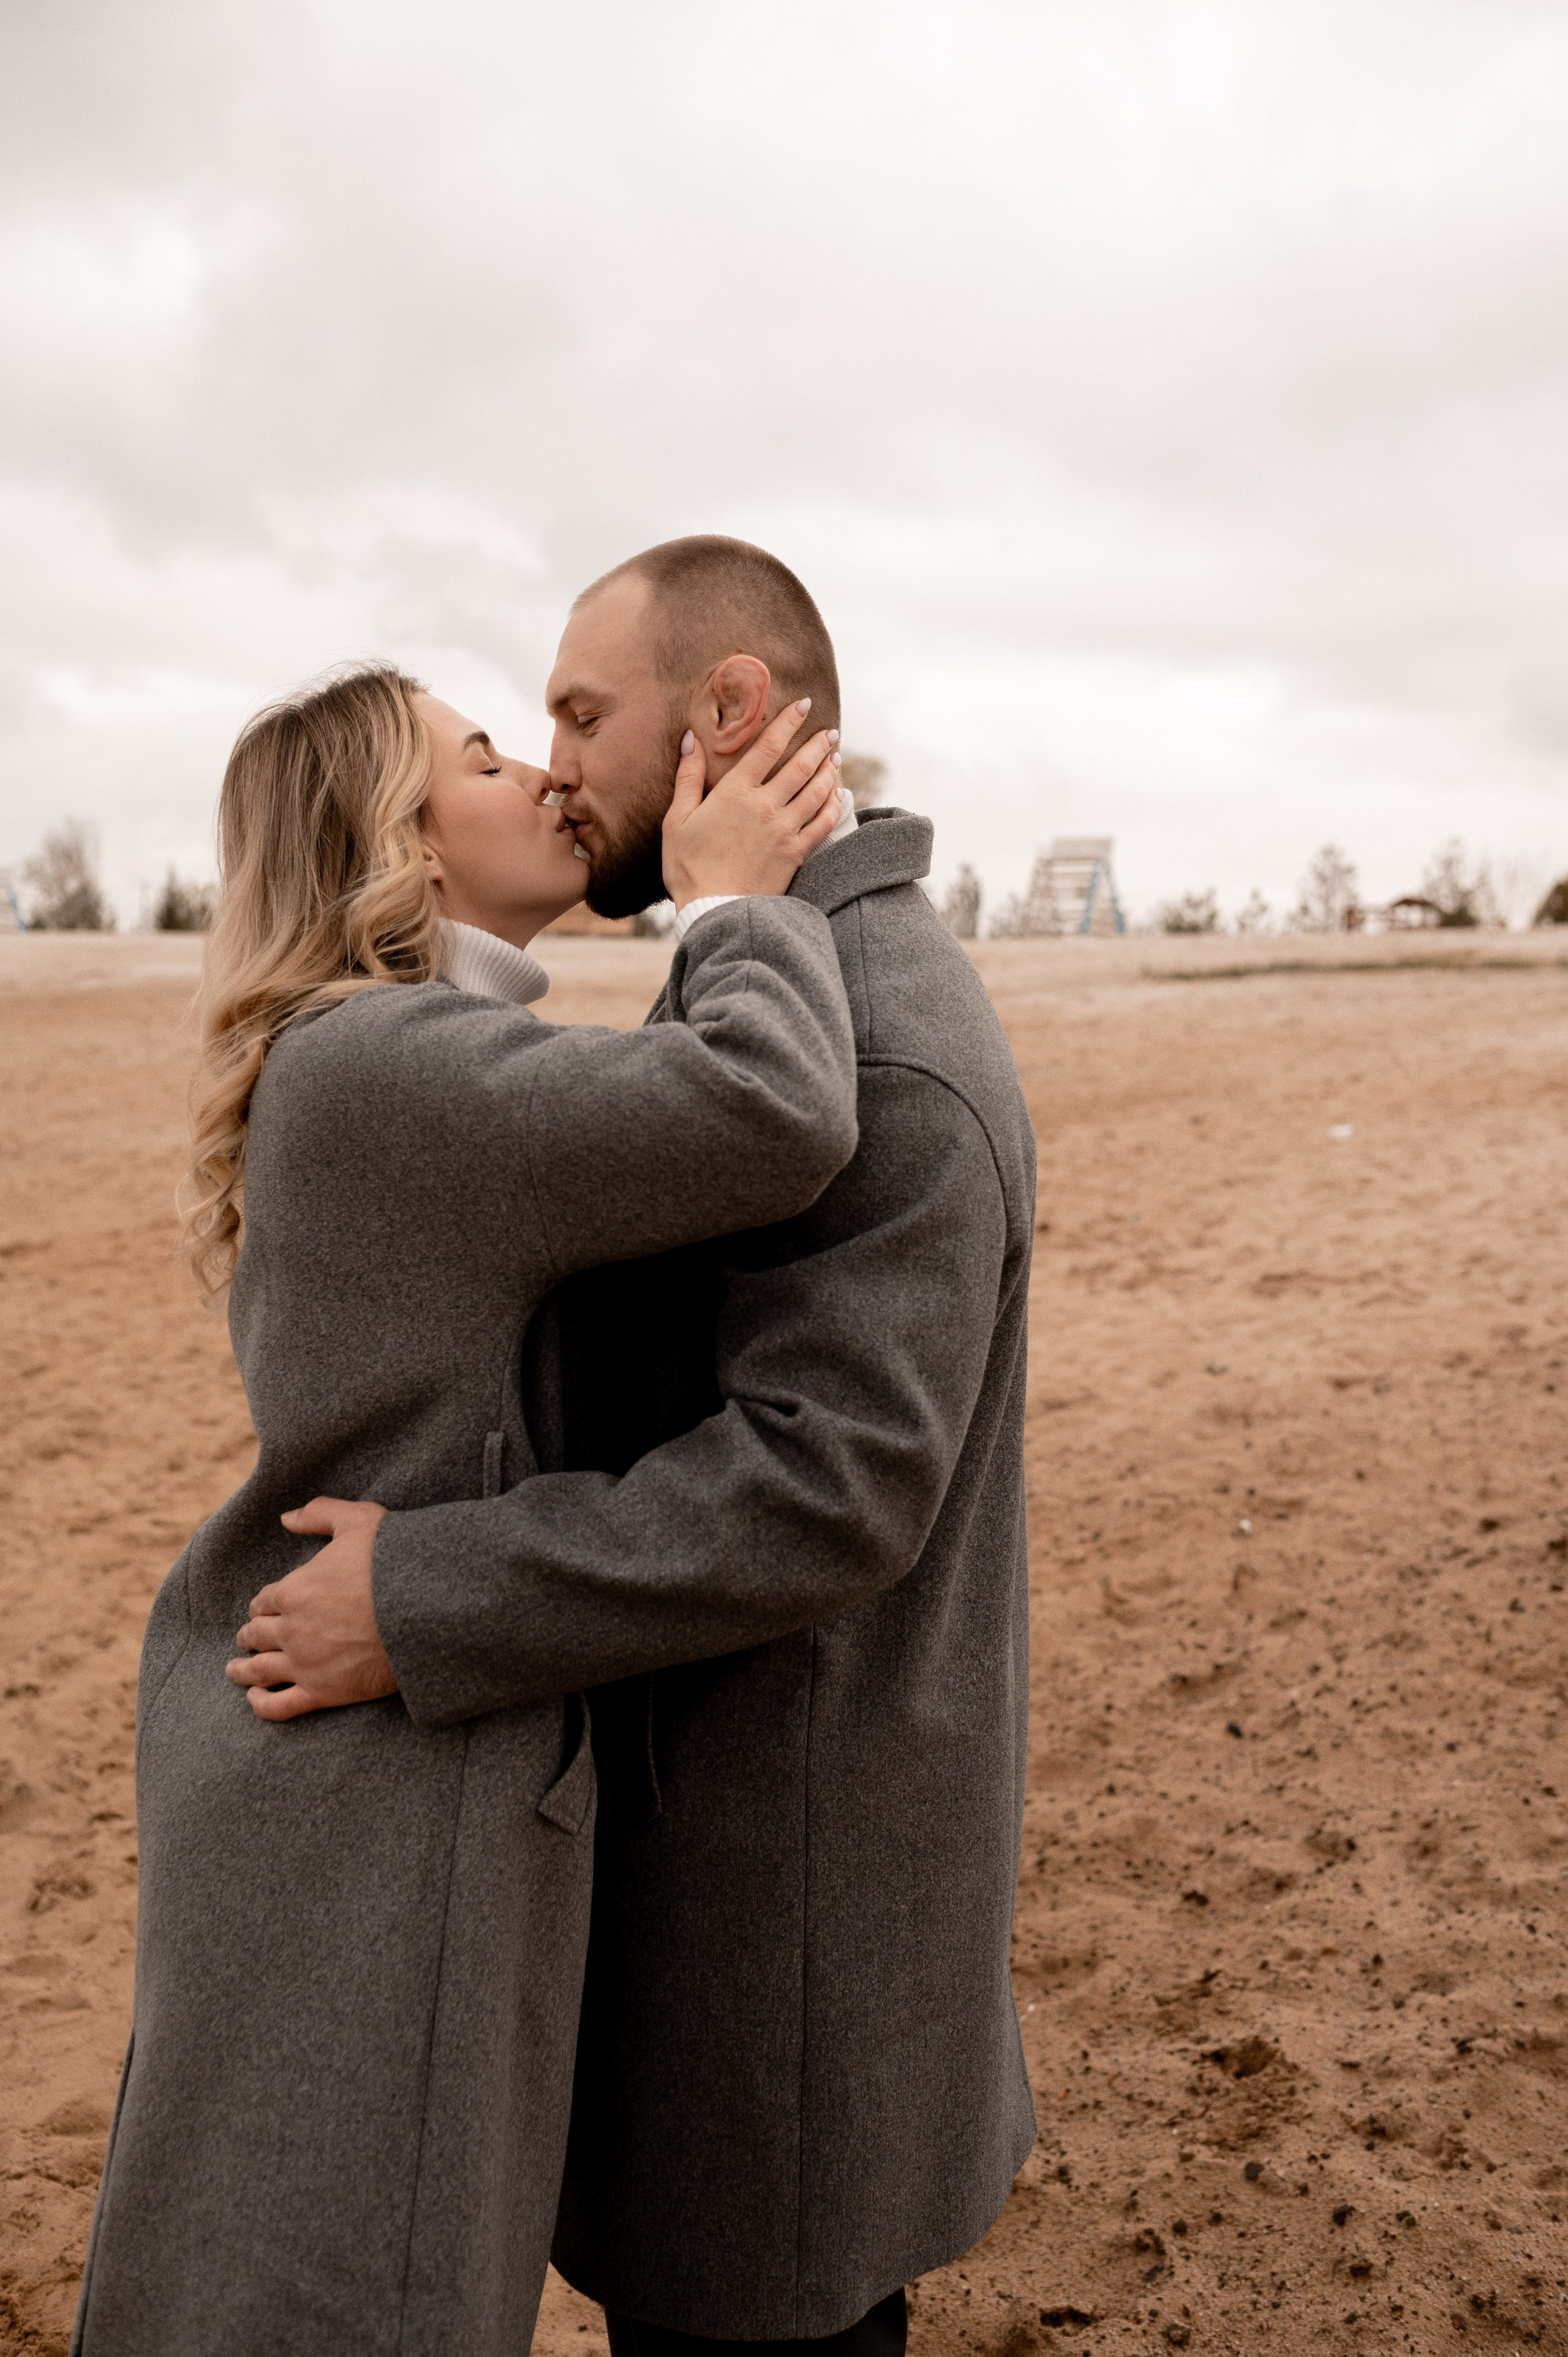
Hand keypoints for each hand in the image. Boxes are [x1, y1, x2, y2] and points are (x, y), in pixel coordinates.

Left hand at [224, 1498, 396, 1721]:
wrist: (426, 1609)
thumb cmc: (393, 1562)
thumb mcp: (357, 1520)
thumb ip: (319, 1514)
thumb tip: (286, 1517)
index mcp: (293, 1590)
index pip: (262, 1601)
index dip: (262, 1604)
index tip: (264, 1608)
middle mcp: (291, 1629)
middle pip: (256, 1635)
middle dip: (250, 1635)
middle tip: (248, 1638)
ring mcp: (305, 1664)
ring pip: (258, 1671)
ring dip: (241, 1670)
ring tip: (235, 1671)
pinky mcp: (323, 1692)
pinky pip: (279, 1706)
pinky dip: (261, 1705)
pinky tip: (255, 1699)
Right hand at [662, 699, 843, 910]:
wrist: (714, 910)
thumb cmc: (688, 866)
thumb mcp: (677, 820)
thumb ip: (687, 777)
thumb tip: (691, 739)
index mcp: (735, 792)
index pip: (768, 747)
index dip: (788, 722)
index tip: (804, 705)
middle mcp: (765, 806)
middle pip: (801, 765)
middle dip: (818, 744)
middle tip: (830, 732)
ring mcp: (784, 830)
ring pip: (816, 791)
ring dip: (829, 771)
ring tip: (835, 757)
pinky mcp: (796, 853)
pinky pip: (823, 823)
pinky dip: (833, 805)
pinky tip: (837, 795)